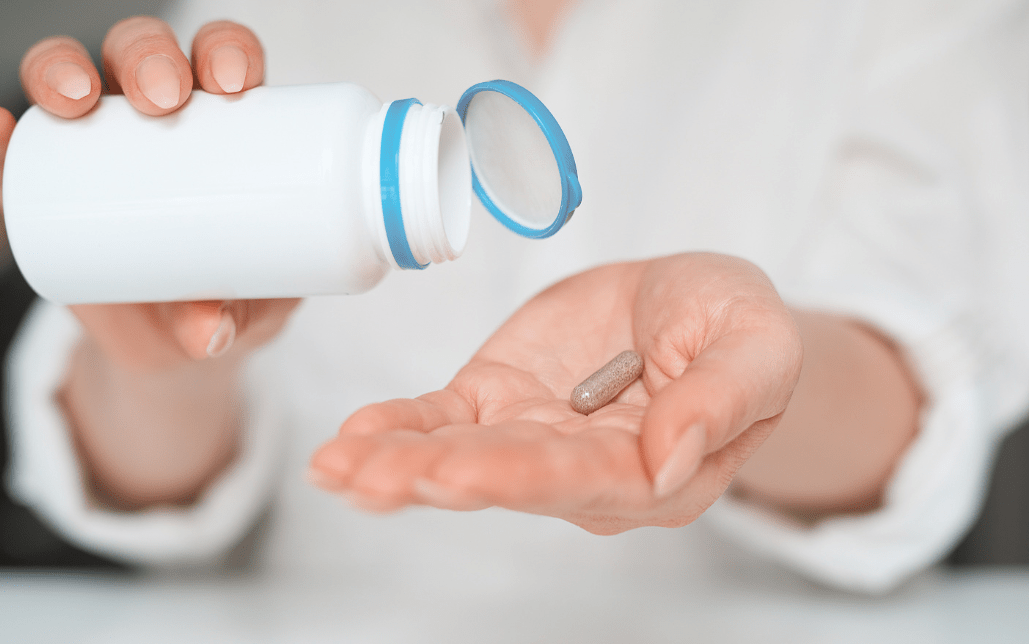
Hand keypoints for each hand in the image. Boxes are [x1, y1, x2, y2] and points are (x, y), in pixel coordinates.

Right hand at [0, 16, 293, 368]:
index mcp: (224, 123)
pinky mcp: (44, 189)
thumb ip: (237, 316)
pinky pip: (12, 153)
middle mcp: (156, 115)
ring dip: (65, 70)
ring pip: (72, 78)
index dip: (228, 50)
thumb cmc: (233, 299)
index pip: (224, 59)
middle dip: (148, 57)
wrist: (176, 342)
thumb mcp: (248, 310)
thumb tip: (208, 335)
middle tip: (161, 99)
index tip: (233, 83)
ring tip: (75, 102)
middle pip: (144, 55)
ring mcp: (95, 147)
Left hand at [309, 253, 802, 533]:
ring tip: (337, 467)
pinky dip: (397, 426)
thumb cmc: (735, 325)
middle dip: (435, 477)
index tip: (454, 472)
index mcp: (656, 469)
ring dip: (396, 463)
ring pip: (461, 454)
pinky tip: (353, 438)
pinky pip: (442, 419)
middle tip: (368, 476)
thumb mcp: (758, 343)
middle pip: (506, 476)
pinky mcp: (499, 402)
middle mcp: (585, 469)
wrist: (691, 300)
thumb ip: (722, 400)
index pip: (585, 479)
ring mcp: (534, 437)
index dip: (517, 476)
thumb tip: (671, 460)